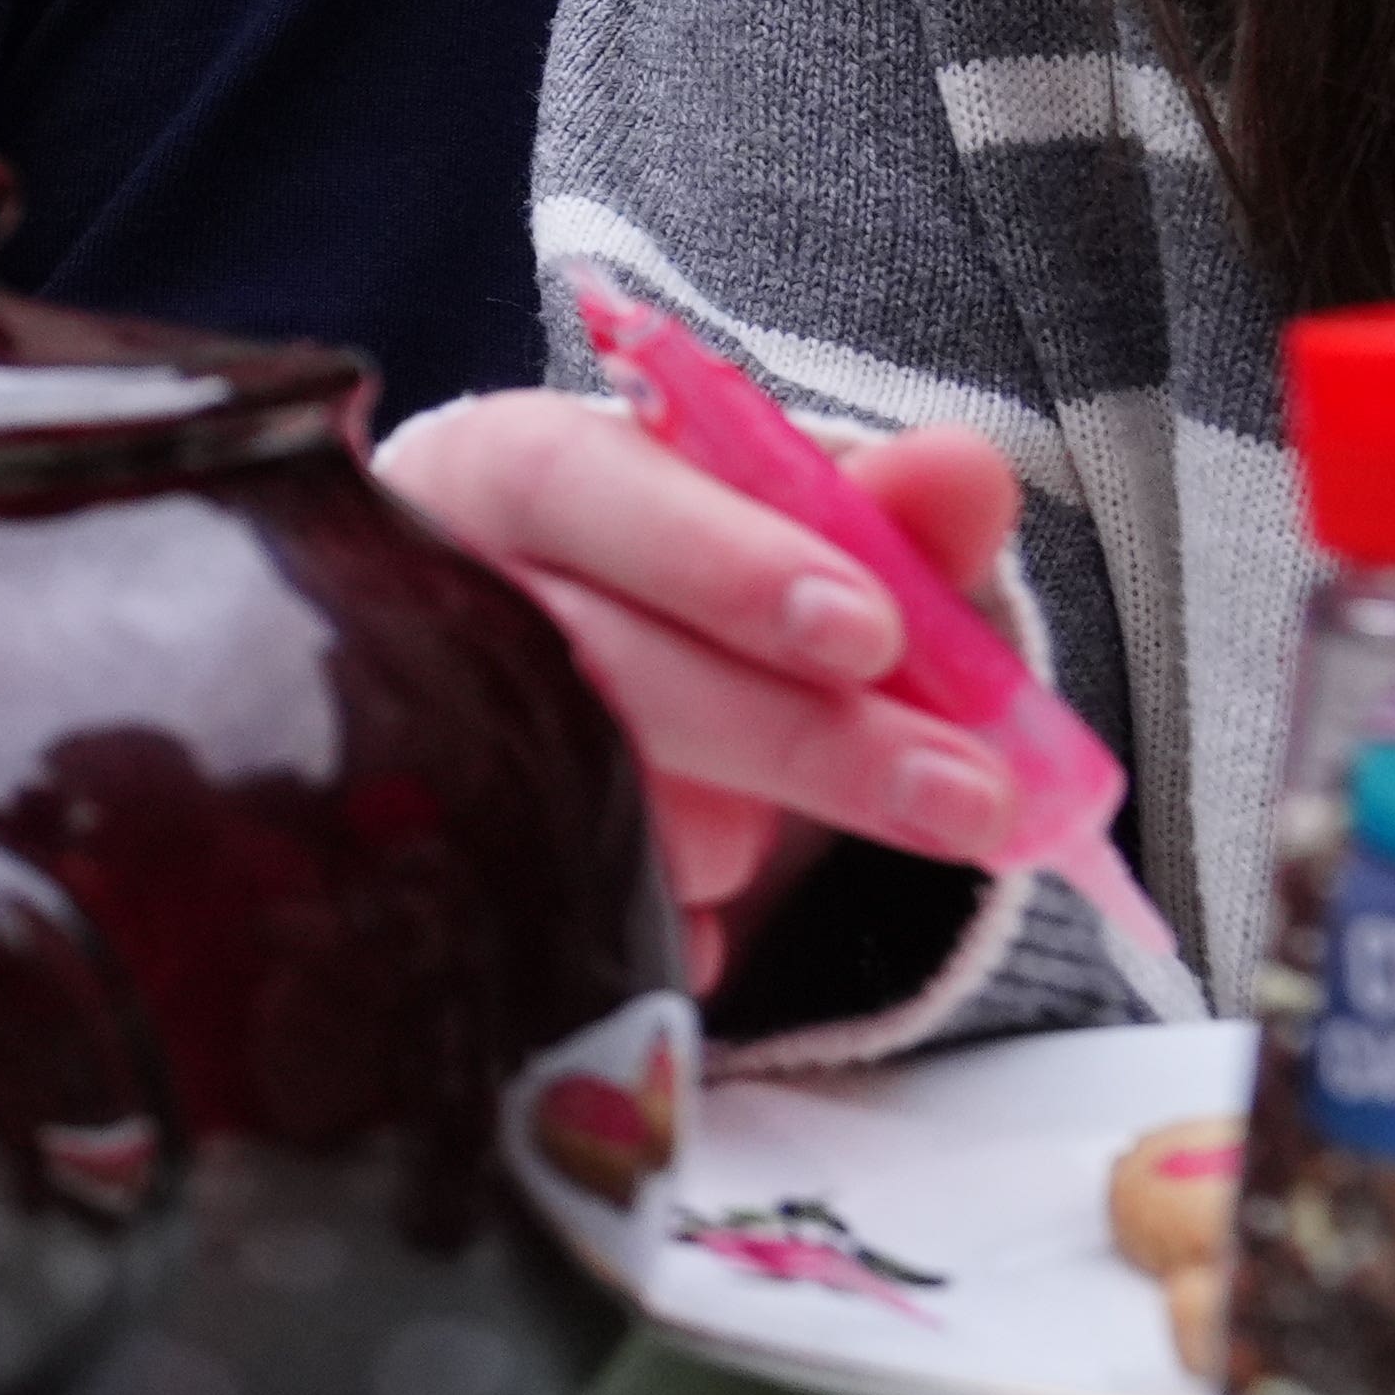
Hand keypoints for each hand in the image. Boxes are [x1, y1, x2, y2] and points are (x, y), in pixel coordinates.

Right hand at [380, 389, 1030, 991]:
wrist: (528, 654)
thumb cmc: (661, 571)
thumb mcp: (767, 523)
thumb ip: (876, 507)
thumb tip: (969, 475)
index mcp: (502, 467)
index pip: (572, 485)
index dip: (713, 558)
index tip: (871, 632)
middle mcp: (435, 588)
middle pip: (593, 660)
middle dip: (797, 736)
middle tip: (961, 796)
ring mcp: (425, 726)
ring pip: (580, 794)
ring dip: (727, 831)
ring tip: (787, 827)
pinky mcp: (446, 853)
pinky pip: (568, 909)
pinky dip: (673, 927)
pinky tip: (719, 927)